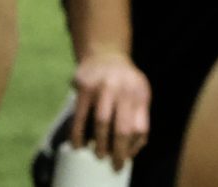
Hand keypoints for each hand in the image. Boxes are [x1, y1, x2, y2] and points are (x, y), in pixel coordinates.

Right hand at [65, 49, 150, 165]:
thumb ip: (139, 118)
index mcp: (139, 94)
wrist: (104, 53)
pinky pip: (81, 115)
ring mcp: (102, 86)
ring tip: (99, 155)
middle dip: (118, 151)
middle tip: (114, 164)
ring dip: (100, 143)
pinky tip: (78, 144)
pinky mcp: (84, 86)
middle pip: (122, 128)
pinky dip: (78, 133)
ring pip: (101, 122)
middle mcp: (122, 89)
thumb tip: (132, 150)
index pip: (139, 128)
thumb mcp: (138, 95)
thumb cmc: (124, 82)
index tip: (125, 159)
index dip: (132, 147)